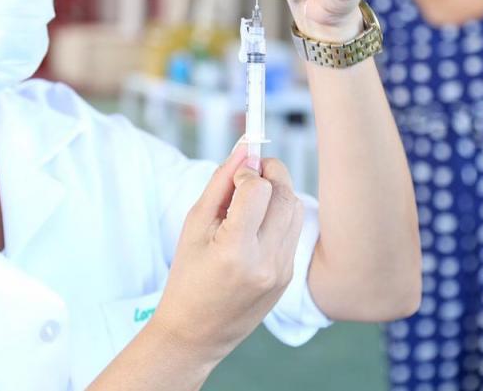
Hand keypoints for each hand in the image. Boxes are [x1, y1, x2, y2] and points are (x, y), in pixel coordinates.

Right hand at [149, 147, 303, 363]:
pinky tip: (255, 226)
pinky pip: (293, 231)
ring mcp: (281, 272)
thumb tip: (243, 149)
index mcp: (235, 250)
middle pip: (285, 195)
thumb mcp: (194, 225)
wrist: (196, 333)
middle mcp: (265, 262)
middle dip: (271, 173)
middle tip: (250, 173)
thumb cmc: (187, 276)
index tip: (235, 174)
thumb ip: (220, 183)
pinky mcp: (289, 276)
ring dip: (277, 194)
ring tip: (250, 201)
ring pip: (295, 210)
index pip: (259, 189)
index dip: (248, 172)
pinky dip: (278, 217)